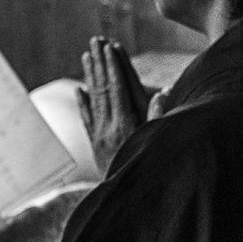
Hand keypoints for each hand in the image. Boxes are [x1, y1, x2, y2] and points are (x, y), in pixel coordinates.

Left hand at [78, 37, 149, 174]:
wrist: (124, 200)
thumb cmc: (147, 169)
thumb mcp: (157, 142)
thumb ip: (159, 117)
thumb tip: (162, 91)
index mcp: (126, 124)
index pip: (118, 87)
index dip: (114, 65)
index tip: (111, 46)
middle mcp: (109, 127)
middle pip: (103, 88)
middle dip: (100, 62)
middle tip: (96, 40)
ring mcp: (99, 136)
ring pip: (94, 100)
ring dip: (91, 76)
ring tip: (87, 55)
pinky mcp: (95, 145)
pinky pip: (87, 119)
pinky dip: (83, 103)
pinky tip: (80, 89)